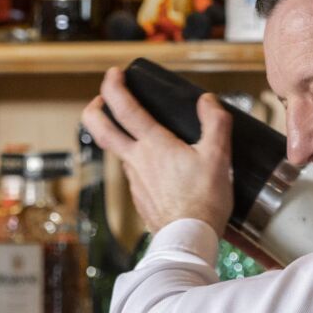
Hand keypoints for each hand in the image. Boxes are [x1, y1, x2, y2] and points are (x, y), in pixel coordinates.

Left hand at [80, 67, 232, 235]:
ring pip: (118, 152)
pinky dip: (137, 163)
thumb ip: (215, 123)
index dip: (114, 86)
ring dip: (120, 138)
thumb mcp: (218, 157)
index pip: (125, 108)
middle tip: (99, 100)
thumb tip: (208, 101)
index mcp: (153, 145)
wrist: (188, 239)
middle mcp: (136, 161)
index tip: (114, 74)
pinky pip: (132, 174)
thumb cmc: (203, 201)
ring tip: (135, 132)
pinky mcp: (138, 198)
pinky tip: (154, 167)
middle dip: (94, 110)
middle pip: (100, 130)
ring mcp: (134, 181)